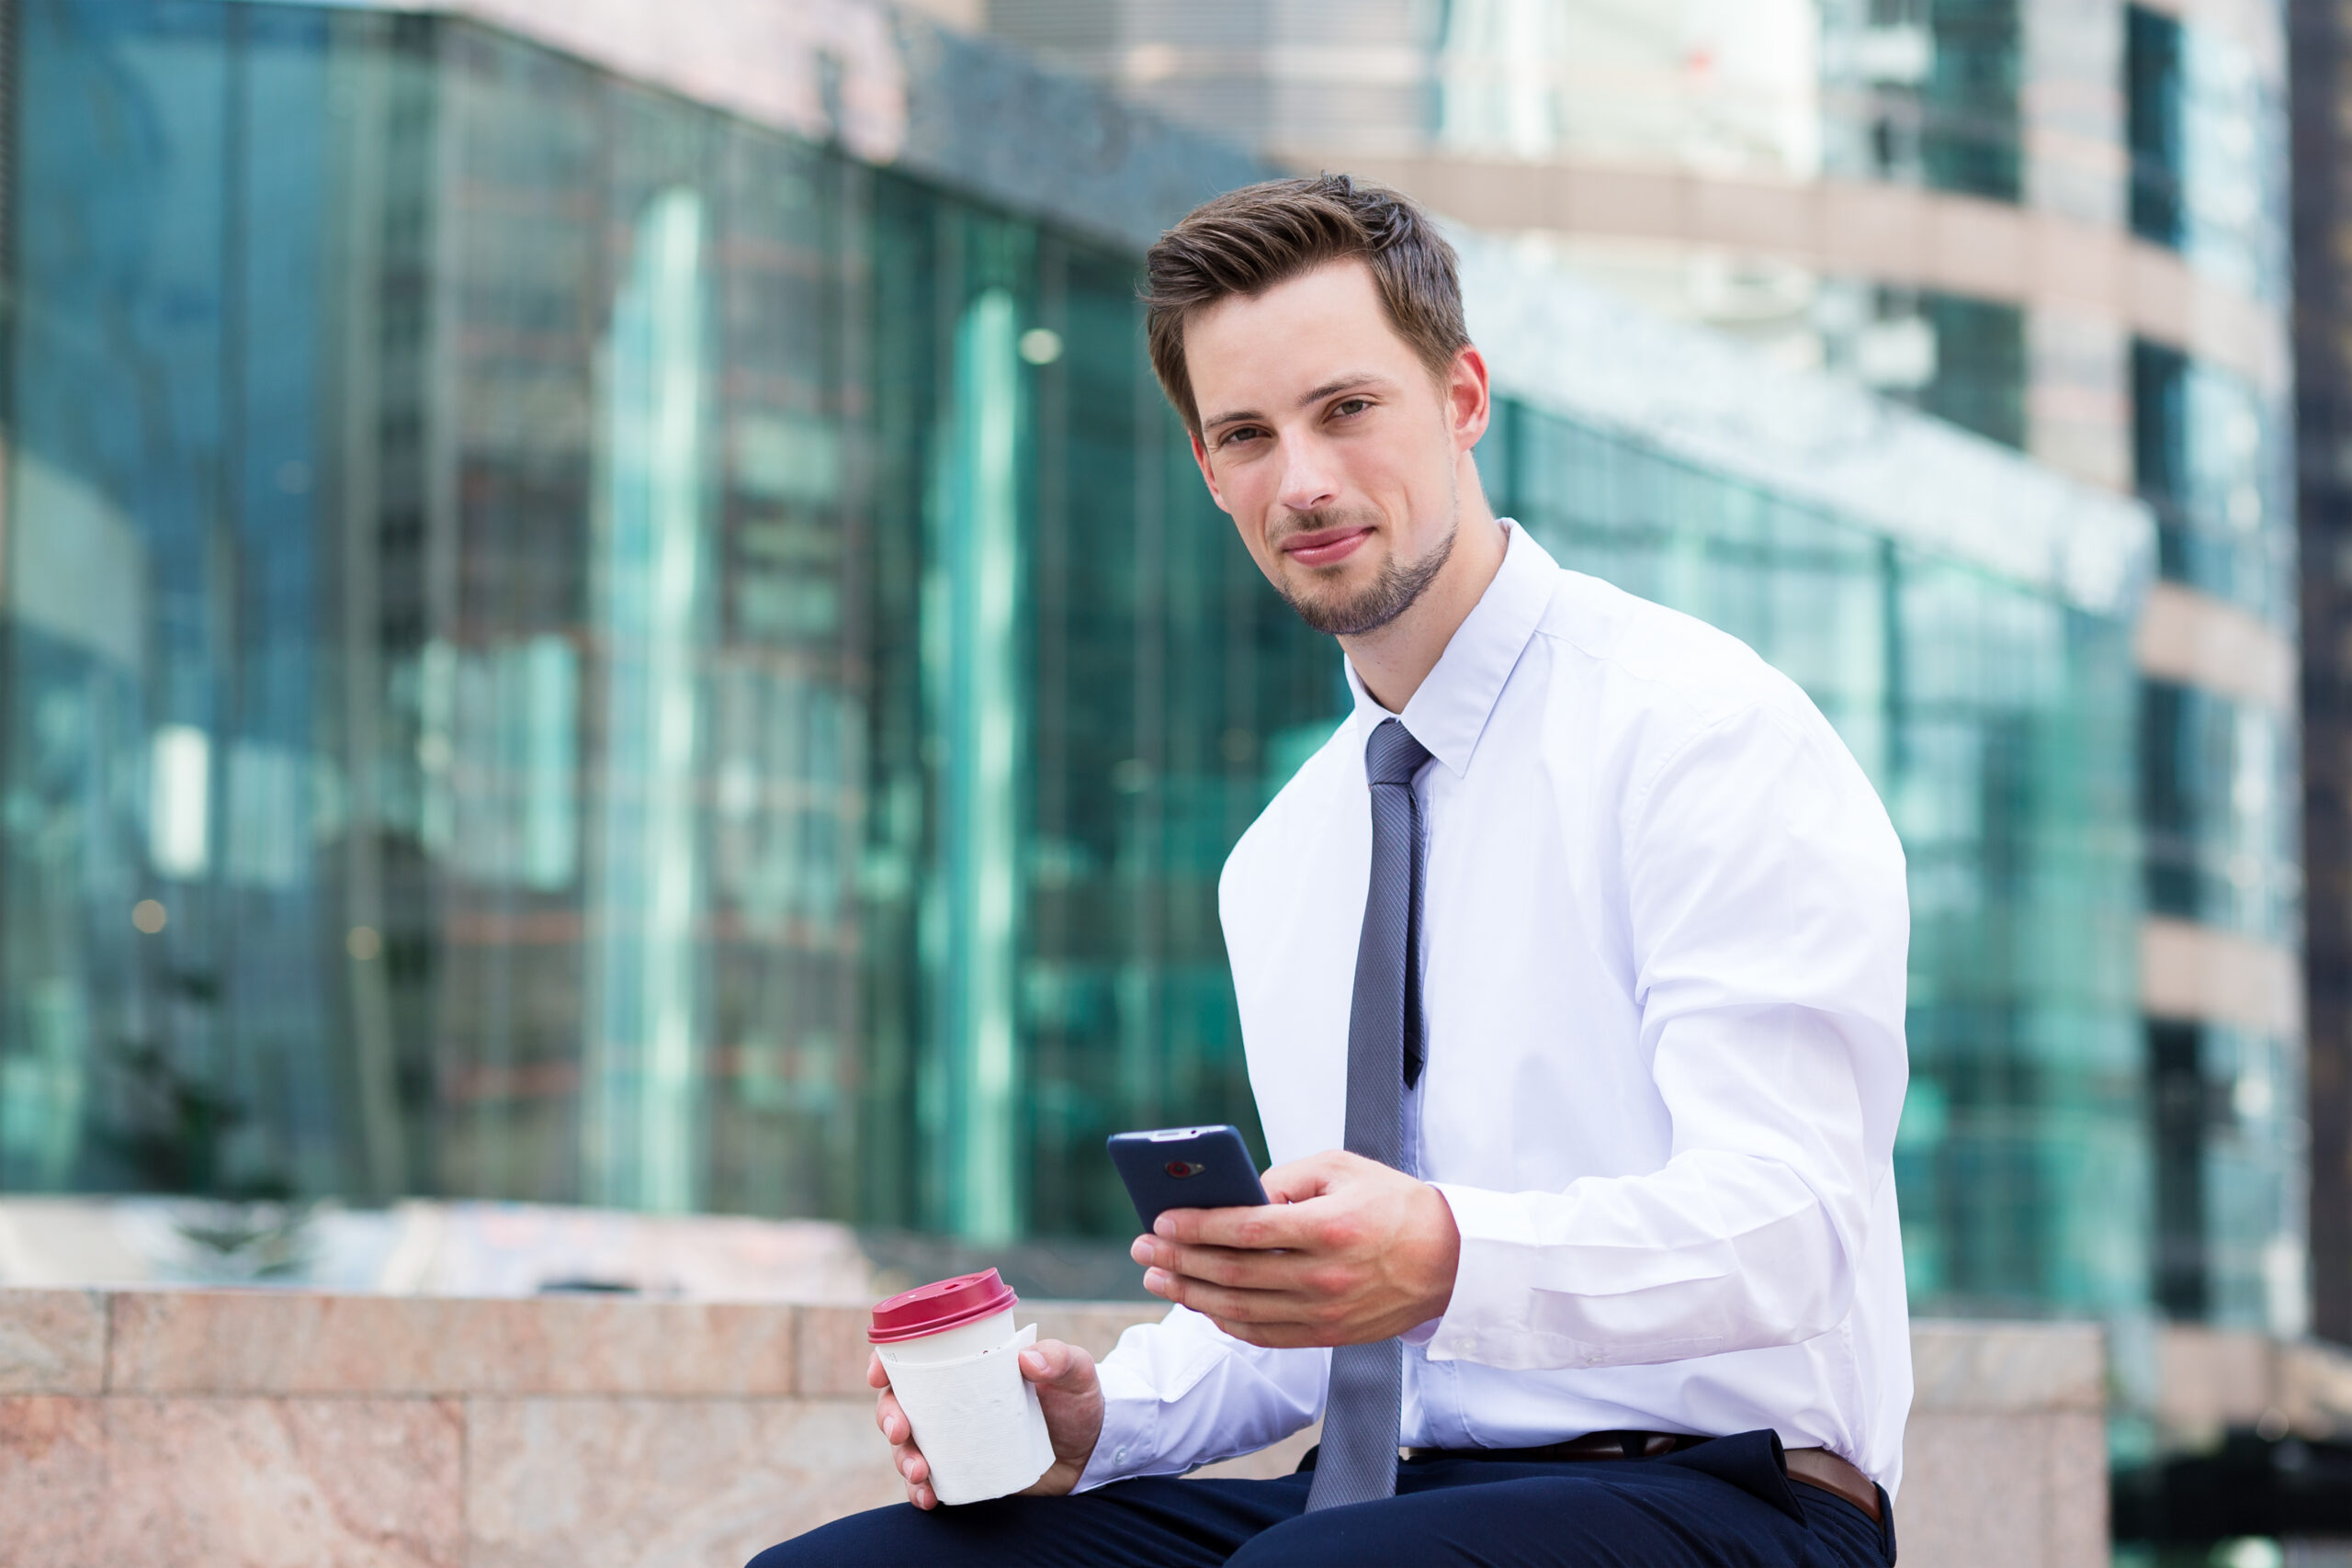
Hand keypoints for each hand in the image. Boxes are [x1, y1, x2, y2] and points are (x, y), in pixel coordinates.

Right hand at [869, 1339, 1104, 1509]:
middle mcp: (954, 1401)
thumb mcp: (1076, 1372)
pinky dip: (920, 1492)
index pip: (916, 1358)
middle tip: (900, 1431)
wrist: (1093, 1453)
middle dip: (888, 1417)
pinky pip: (929, 1482)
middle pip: (901, 1403)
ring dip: (902, 1459)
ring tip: (920, 1473)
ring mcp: (956, 1437)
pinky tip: (928, 1499)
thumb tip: (1028, 1360)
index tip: (879, 1375)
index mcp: (969, 1366)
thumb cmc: (1080, 1401)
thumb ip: (1059, 1359)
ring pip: (908, 1445)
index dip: (887, 1363)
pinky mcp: (964, 1470)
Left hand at [1129, 1149, 1459, 1347]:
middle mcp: (1323, 1276)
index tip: (1160, 1220)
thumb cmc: (1391, 1204)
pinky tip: (1200, 1304)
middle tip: (1142, 1249)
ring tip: (1157, 1279)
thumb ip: (1284, 1179)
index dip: (1197, 1226)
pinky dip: (1225, 1321)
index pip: (1245, 1230)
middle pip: (1233, 1273)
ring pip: (1240, 1311)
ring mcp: (1324, 1312)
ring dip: (1190, 1295)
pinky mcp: (1327, 1336)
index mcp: (1327, 1227)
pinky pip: (1263, 1335)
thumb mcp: (1341, 1169)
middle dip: (1178, 1260)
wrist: (1449, 1261)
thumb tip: (1231, 1195)